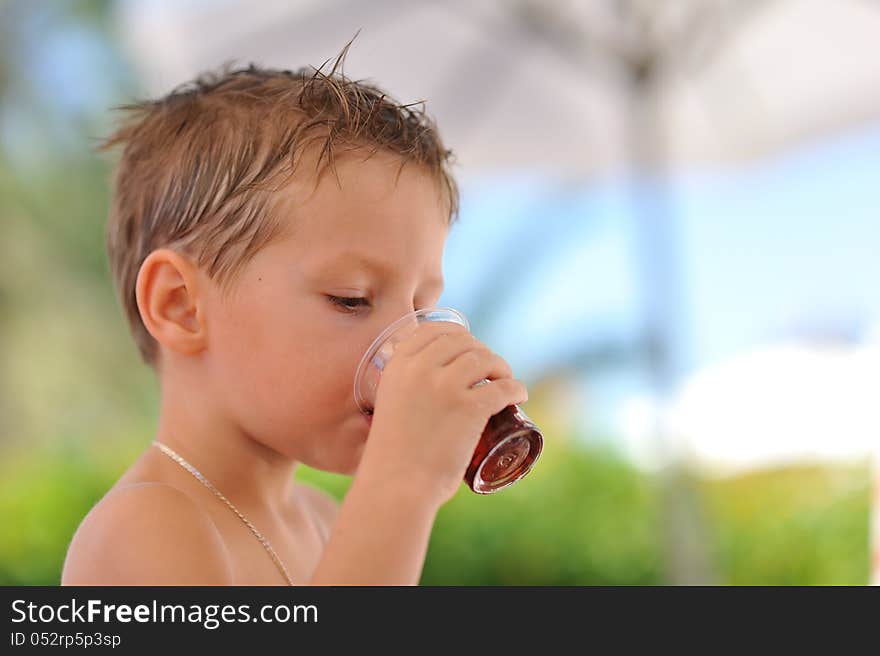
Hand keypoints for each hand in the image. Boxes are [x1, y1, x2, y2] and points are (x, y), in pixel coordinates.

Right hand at [358, 320, 528, 505]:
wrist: (395, 486)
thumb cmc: (391, 458)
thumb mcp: (390, 408)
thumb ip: (405, 394)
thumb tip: (428, 396)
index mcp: (398, 366)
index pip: (433, 331)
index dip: (457, 335)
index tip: (468, 347)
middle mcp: (421, 369)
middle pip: (463, 342)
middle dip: (481, 351)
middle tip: (490, 370)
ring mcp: (446, 386)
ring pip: (485, 360)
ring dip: (501, 366)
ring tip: (505, 380)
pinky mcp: (470, 408)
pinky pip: (503, 388)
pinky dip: (516, 389)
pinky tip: (520, 394)